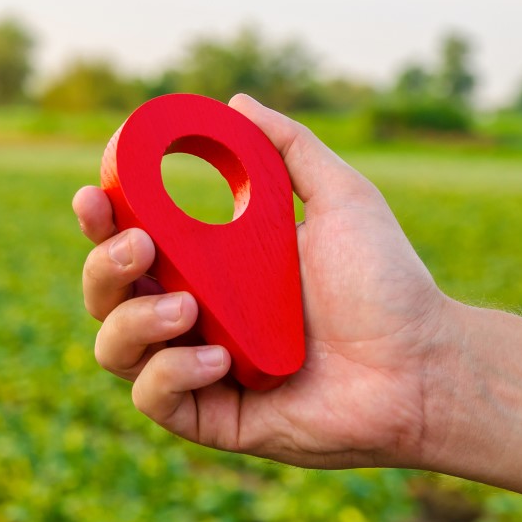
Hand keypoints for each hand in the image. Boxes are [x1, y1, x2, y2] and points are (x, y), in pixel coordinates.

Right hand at [74, 94, 452, 469]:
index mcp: (207, 266)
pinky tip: (216, 358)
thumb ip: (289, 148)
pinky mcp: (213, 418)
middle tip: (138, 245)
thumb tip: (237, 103)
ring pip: (113, 349)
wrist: (426, 365)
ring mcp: (197, 369)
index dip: (101, 220)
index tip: (94, 194)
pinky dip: (170, 374)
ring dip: (133, 320)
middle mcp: (191, 316)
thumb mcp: (341, 198)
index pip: (129, 241)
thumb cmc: (387, 284)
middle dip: (103, 267)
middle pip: (106, 294)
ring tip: (187, 307)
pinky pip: (155, 400)